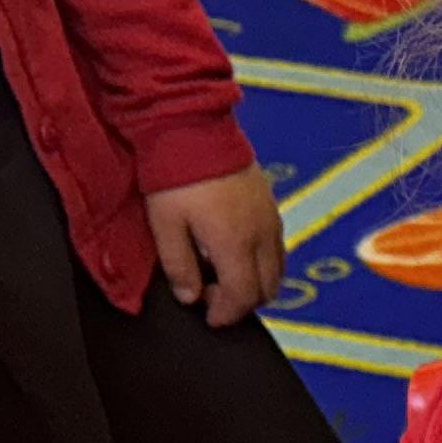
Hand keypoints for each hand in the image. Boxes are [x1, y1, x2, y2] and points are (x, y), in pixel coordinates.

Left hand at [142, 165, 284, 327]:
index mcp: (235, 243)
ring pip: (276, 269)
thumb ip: (179, 265)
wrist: (191, 125)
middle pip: (266, 289)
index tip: (209, 318)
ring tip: (224, 274)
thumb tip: (190, 296)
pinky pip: (276, 247)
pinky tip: (236, 250)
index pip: (242, 297)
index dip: (226, 314)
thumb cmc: (175, 172)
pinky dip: (262, 261)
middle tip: (212, 296)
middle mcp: (261, 235)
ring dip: (255, 282)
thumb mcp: (165, 223)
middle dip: (242, 302)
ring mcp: (270, 219)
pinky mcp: (271, 204)